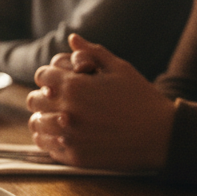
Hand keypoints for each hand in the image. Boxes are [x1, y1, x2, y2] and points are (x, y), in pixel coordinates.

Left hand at [25, 34, 173, 170]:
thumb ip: (92, 52)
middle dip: (44, 95)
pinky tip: (60, 133)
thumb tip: (72, 38)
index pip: (42, 75)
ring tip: (56, 116)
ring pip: (36, 124)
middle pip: (34, 99)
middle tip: (56, 98)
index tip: (59, 80)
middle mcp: (65, 111)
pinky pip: (46, 146)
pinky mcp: (74, 157)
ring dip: (43, 117)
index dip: (50, 75)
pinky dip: (48, 138)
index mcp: (74, 86)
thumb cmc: (142, 98)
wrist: (162, 136)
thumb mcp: (120, 68)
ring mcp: (68, 136)